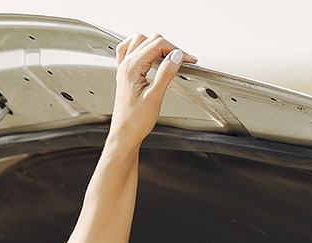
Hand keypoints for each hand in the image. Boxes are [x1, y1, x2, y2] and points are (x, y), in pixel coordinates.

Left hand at [108, 34, 193, 148]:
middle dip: (169, 47)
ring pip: (140, 41)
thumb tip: (176, 55)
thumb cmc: (135, 121)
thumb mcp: (155, 97)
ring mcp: (123, 68)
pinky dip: (141, 47)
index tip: (188, 59)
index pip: (157, 45)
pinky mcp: (125, 74)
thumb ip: (166, 73)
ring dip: (156, 44)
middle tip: (182, 60)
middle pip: (150, 40)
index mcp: (131, 68)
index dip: (176, 49)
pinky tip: (150, 55)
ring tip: (169, 57)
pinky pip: (129, 50)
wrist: (125, 134)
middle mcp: (125, 65)